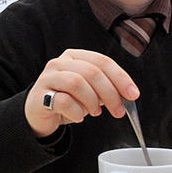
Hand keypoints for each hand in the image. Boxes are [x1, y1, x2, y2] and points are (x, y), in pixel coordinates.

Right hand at [24, 49, 138, 136]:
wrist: (38, 113)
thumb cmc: (67, 99)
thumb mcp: (89, 91)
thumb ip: (105, 89)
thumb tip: (127, 96)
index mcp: (75, 56)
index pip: (102, 61)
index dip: (120, 78)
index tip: (133, 94)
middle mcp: (60, 62)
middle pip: (92, 72)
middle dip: (110, 93)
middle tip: (119, 111)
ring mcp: (48, 77)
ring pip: (77, 83)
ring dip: (92, 101)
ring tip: (95, 112)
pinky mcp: (40, 95)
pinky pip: (63, 101)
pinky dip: (76, 112)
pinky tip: (78, 117)